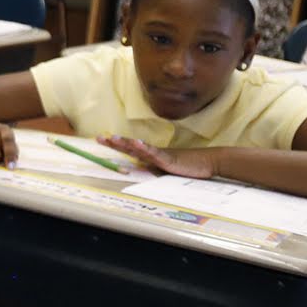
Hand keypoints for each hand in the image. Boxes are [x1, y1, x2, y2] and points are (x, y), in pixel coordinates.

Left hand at [99, 136, 217, 179]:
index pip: (129, 149)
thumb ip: (152, 167)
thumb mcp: (165, 168)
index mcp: (150, 154)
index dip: (115, 144)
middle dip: (114, 142)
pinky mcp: (169, 159)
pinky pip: (155, 154)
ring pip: (139, 148)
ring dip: (126, 143)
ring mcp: (160, 155)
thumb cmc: (187, 165)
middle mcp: (153, 152)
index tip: (101, 139)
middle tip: (98, 138)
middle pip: (130, 146)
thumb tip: (139, 168)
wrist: (208, 161)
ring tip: (112, 138)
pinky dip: (146, 148)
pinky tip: (137, 144)